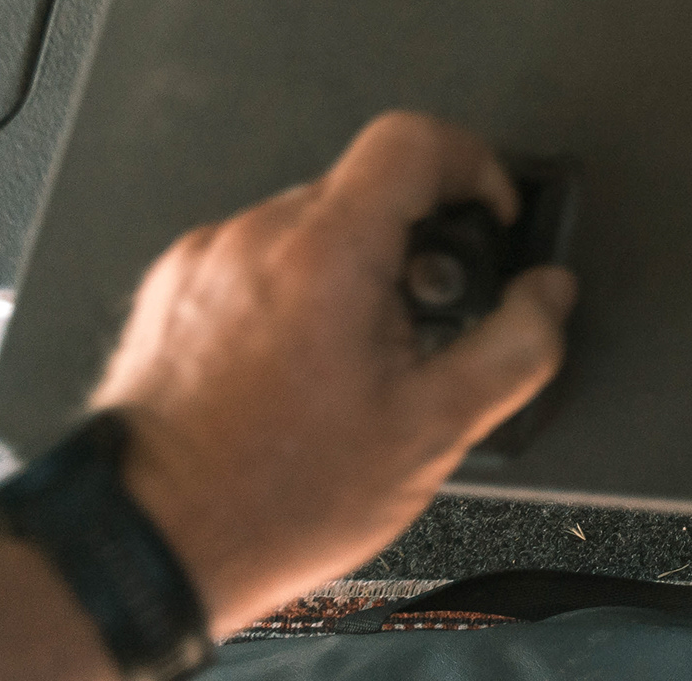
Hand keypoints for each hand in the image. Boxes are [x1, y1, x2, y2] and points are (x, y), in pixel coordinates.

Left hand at [89, 111, 575, 633]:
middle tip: (422, 321)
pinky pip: (254, 260)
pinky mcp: (168, 294)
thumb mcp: (431, 432)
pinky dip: (291, 293)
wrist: (144, 552)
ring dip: (349, 270)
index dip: (473, 164)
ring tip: (352, 361)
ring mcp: (202, 262)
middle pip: (364, 188)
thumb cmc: (272, 497)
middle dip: (412, 242)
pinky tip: (295, 370)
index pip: (414, 140)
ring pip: (307, 227)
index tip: (489, 213)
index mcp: (325, 252)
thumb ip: (516, 348)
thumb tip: (547, 297)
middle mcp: (255, 238)